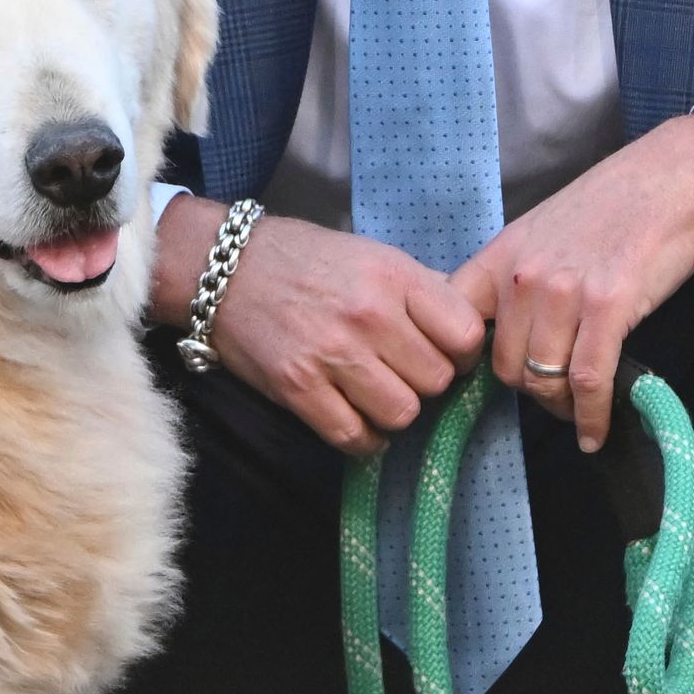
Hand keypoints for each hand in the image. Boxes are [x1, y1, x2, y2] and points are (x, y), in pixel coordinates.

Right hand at [194, 211, 490, 455]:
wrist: (225, 268)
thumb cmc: (305, 260)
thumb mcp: (372, 255)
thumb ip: (420, 289)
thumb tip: (467, 327)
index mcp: (394, 277)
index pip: (465, 335)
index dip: (463, 353)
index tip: (445, 353)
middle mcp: (369, 315)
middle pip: (437, 381)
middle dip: (425, 383)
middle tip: (402, 372)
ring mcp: (332, 354)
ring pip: (403, 413)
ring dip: (394, 410)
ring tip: (377, 394)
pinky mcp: (298, 388)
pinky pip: (355, 436)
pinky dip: (363, 437)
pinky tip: (357, 418)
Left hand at [451, 114, 693, 452]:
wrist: (670, 179)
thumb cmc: (610, 207)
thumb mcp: (540, 234)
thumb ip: (514, 279)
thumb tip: (501, 332)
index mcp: (499, 257)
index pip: (453, 326)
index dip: (462, 365)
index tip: (484, 383)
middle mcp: (522, 276)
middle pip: (503, 367)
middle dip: (528, 390)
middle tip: (552, 395)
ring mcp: (564, 292)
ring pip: (543, 379)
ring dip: (561, 406)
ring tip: (576, 410)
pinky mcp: (609, 307)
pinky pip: (587, 381)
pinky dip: (591, 417)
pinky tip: (594, 433)